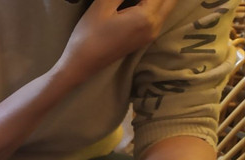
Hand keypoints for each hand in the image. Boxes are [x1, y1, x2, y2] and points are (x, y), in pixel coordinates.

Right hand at [59, 0, 176, 78]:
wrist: (81, 64)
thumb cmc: (89, 35)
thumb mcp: (102, 5)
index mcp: (146, 16)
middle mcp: (155, 25)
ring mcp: (151, 33)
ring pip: (168, 5)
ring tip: (134, 1)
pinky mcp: (145, 37)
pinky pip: (160, 14)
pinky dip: (156, 3)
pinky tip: (141, 2)